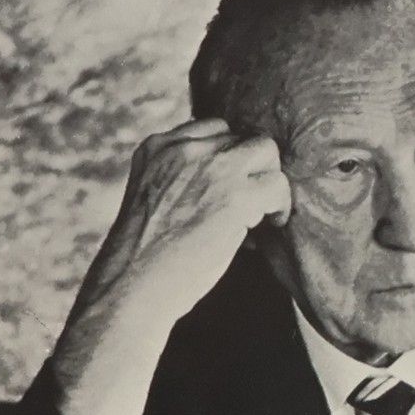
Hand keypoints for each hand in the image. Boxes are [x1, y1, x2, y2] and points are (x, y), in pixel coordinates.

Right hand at [46, 120, 289, 414]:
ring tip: (264, 215)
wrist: (134, 283)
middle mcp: (182, 148)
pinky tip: (269, 228)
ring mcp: (209, 167)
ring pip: (266, 151)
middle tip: (250, 207)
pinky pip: (277, 184)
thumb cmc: (146, 258)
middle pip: (241, 138)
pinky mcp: (234, 194)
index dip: (228, 160)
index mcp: (157, 147)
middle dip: (250, 171)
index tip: (228, 192)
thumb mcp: (155, 202)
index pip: (212, 130)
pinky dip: (280, 207)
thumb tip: (230, 189)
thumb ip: (183, 182)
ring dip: (270, 182)